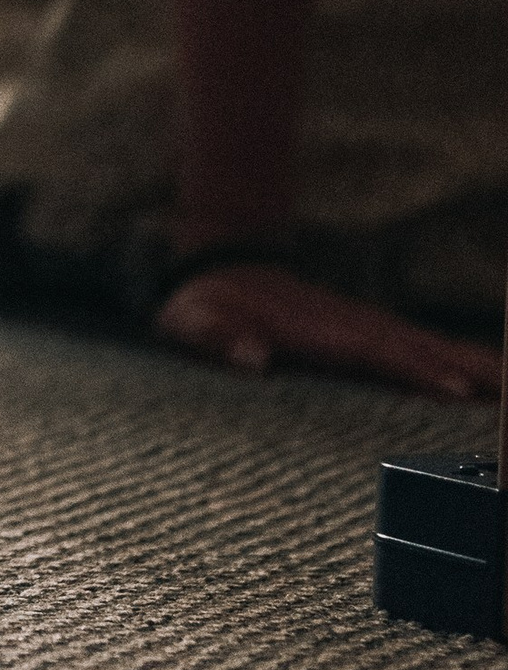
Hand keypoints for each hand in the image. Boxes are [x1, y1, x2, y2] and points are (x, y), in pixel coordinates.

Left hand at [155, 260, 500, 402]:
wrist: (219, 271)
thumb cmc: (203, 310)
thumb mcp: (193, 324)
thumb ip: (220, 340)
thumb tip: (252, 359)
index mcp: (313, 332)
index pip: (372, 354)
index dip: (413, 371)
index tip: (454, 392)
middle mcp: (350, 327)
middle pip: (418, 350)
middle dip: (465, 372)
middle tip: (507, 399)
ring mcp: (366, 328)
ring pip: (430, 347)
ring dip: (475, 366)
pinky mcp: (373, 334)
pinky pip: (426, 348)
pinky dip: (463, 360)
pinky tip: (495, 381)